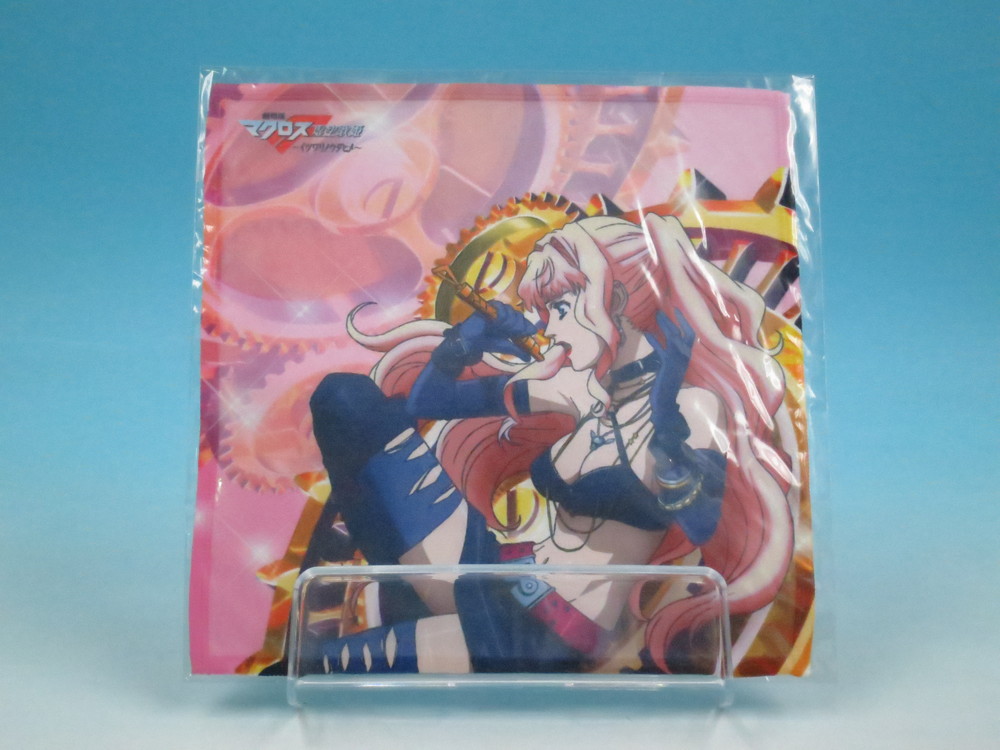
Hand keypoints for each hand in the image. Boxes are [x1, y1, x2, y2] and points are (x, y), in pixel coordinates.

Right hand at [445, 301, 537, 362]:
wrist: (472, 340)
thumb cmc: (488, 343)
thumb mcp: (506, 347)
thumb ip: (518, 351)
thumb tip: (529, 359)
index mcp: (512, 326)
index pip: (525, 322)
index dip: (528, 327)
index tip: (531, 332)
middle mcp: (508, 316)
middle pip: (520, 317)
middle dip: (517, 326)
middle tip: (508, 332)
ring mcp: (500, 310)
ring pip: (512, 312)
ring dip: (507, 322)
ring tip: (497, 327)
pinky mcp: (492, 305)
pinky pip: (502, 307)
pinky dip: (500, 316)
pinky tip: (495, 322)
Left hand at [645, 309, 695, 447]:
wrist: (664, 403)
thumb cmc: (665, 386)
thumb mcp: (669, 368)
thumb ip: (669, 356)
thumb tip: (664, 343)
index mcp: (686, 357)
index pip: (690, 336)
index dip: (684, 323)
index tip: (677, 311)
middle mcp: (685, 357)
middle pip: (681, 333)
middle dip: (672, 321)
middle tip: (662, 309)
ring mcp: (678, 361)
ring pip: (674, 338)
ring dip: (665, 326)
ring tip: (656, 315)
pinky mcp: (668, 365)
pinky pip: (662, 349)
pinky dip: (655, 341)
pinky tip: (647, 333)